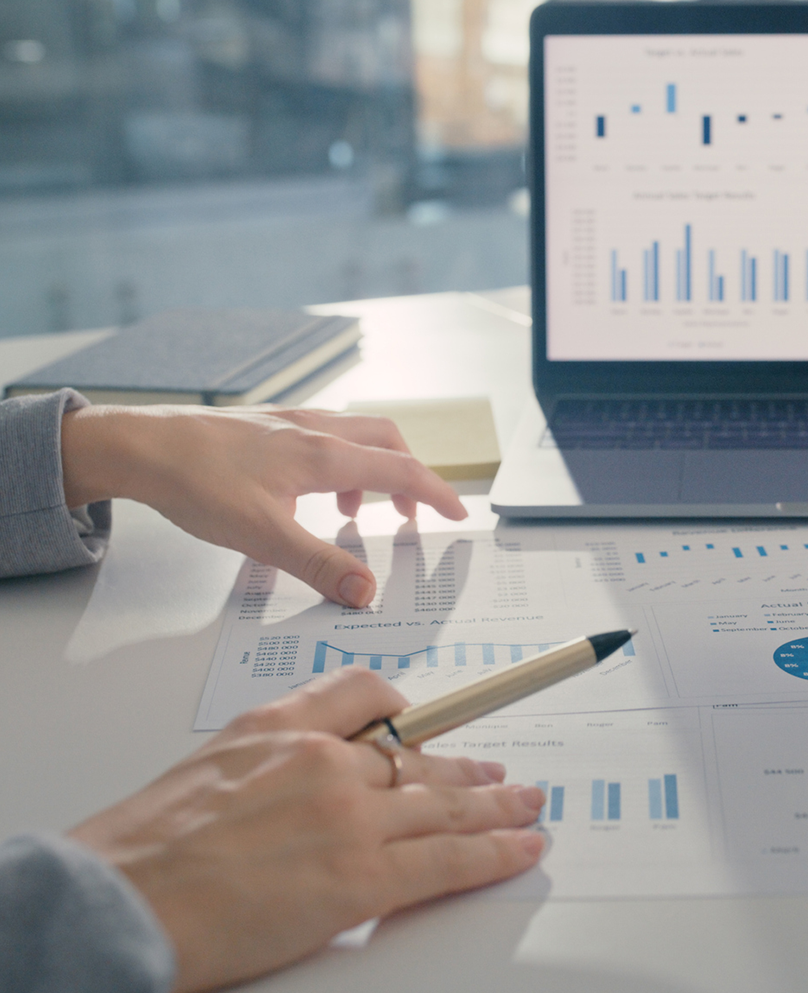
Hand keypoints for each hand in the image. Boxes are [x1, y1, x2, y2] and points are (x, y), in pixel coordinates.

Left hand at [60, 404, 466, 606]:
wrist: (142, 446)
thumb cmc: (196, 482)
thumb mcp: (262, 536)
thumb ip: (319, 565)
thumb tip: (366, 592)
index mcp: (324, 455)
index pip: (401, 469)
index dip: (436, 492)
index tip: (458, 512)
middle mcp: (316, 430)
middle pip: (388, 441)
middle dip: (411, 476)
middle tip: (413, 512)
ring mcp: (292, 422)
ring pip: (357, 435)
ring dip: (373, 469)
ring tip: (355, 511)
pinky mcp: (270, 424)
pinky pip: (326, 435)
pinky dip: (341, 461)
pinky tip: (312, 491)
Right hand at [69, 668, 544, 992]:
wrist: (122, 899)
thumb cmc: (150, 844)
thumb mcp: (214, 760)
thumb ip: (275, 749)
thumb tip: (321, 759)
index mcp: (289, 728)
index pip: (371, 694)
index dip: (411, 710)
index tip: (433, 718)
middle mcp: (329, 763)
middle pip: (421, 757)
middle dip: (469, 767)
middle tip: (500, 772)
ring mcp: (352, 820)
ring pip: (447, 804)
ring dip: (498, 805)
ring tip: (526, 803)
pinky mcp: (362, 881)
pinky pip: (448, 861)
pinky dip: (495, 853)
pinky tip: (521, 846)